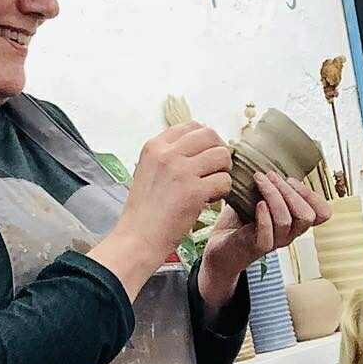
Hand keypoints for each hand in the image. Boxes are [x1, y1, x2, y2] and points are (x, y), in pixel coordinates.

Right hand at [112, 124, 233, 273]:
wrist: (138, 237)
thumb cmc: (145, 210)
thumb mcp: (148, 170)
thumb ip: (168, 155)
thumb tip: (197, 145)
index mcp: (155, 146)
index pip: (191, 126)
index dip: (206, 139)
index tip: (206, 155)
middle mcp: (167, 154)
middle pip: (210, 135)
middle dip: (219, 151)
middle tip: (217, 169)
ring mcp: (181, 171)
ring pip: (222, 156)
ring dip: (224, 171)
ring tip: (213, 185)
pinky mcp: (194, 191)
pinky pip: (224, 180)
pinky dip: (223, 191)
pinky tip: (210, 200)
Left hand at [199, 170, 329, 313]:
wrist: (219, 246)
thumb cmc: (239, 221)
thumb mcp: (258, 197)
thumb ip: (271, 185)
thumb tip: (268, 157)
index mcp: (295, 222)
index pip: (323, 213)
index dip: (312, 194)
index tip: (289, 179)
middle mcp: (290, 234)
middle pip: (307, 216)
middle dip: (290, 191)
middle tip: (270, 176)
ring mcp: (275, 242)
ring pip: (286, 220)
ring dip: (273, 195)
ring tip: (259, 180)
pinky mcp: (257, 248)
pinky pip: (268, 234)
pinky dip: (263, 216)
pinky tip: (256, 204)